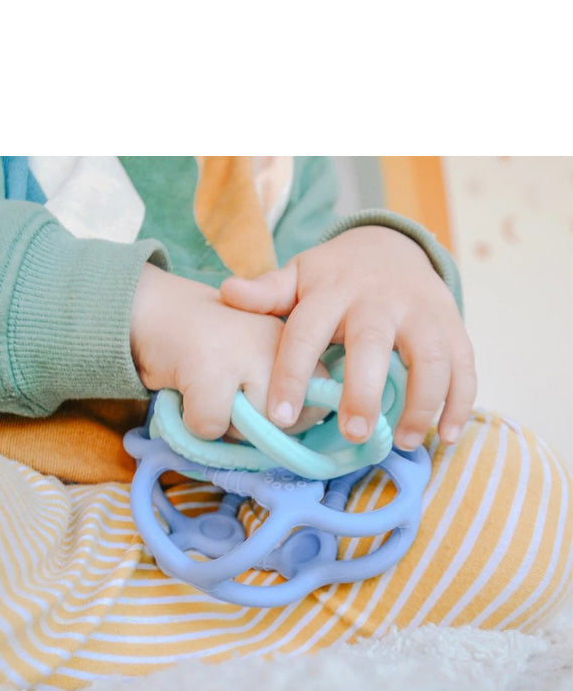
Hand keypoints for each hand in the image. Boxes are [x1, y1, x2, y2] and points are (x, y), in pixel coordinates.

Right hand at [130, 263, 324, 439]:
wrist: (157, 310)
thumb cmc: (211, 349)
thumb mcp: (258, 363)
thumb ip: (283, 398)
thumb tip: (288, 445)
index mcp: (296, 342)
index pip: (318, 403)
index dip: (287, 417)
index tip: (260, 399)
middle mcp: (278, 342)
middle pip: (285, 422)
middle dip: (255, 424)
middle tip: (229, 393)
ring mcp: (244, 353)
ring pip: (250, 427)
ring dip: (224, 423)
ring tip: (208, 389)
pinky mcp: (209, 368)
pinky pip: (210, 426)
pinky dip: (194, 421)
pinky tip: (187, 391)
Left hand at [219, 226, 476, 448]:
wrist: (392, 248)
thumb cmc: (334, 278)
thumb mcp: (299, 278)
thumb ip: (267, 292)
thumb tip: (226, 293)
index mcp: (333, 291)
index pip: (307, 331)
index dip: (292, 373)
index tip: (280, 418)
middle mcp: (380, 300)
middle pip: (373, 343)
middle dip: (364, 390)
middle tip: (353, 434)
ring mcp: (422, 312)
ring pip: (430, 357)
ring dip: (421, 403)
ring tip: (401, 442)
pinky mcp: (453, 326)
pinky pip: (464, 366)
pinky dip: (460, 403)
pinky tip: (448, 436)